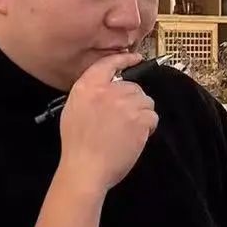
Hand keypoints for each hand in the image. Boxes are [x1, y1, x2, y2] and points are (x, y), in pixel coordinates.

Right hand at [59, 53, 158, 193]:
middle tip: (124, 121)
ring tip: (129, 131)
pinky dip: (148, 127)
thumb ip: (90, 94)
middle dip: (133, 102)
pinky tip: (136, 138)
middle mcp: (107, 90)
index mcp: (87, 86)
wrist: (86, 168)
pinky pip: (152, 117)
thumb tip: (108, 88)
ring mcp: (125, 104)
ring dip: (142, 115)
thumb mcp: (73, 110)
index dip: (125, 59)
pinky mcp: (139, 119)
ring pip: (145, 101)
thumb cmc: (77, 145)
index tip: (136, 58)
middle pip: (133, 87)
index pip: (109, 64)